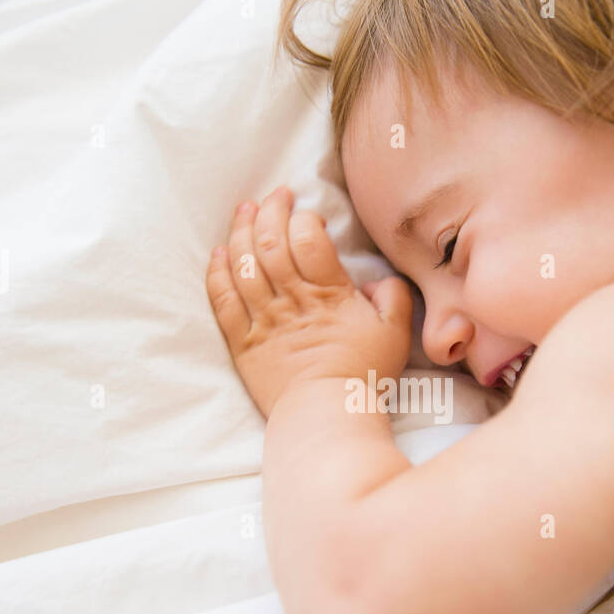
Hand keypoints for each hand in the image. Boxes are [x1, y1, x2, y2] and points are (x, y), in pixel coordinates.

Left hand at [206, 186, 413, 416]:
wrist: (326, 417)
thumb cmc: (363, 376)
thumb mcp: (396, 335)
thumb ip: (394, 298)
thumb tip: (381, 280)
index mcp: (329, 295)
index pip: (309, 240)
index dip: (304, 219)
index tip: (307, 213)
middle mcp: (292, 302)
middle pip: (272, 244)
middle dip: (271, 211)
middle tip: (275, 196)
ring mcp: (264, 322)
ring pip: (244, 265)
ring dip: (241, 231)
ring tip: (245, 210)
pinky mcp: (243, 343)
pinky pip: (223, 301)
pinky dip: (218, 273)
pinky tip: (219, 254)